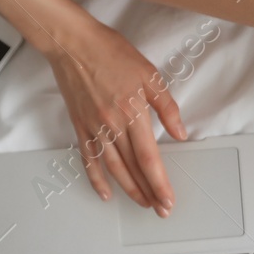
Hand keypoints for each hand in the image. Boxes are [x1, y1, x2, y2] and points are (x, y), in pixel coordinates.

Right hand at [45, 16, 187, 214]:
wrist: (73, 43)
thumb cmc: (112, 53)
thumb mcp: (150, 75)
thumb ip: (167, 107)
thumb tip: (180, 133)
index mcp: (133, 113)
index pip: (149, 158)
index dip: (160, 182)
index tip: (169, 199)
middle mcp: (112, 126)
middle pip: (133, 168)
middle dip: (149, 192)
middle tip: (161, 209)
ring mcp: (93, 128)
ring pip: (113, 168)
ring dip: (129, 190)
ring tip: (143, 203)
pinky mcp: (80, 126)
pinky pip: (88, 159)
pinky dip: (96, 178)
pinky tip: (105, 193)